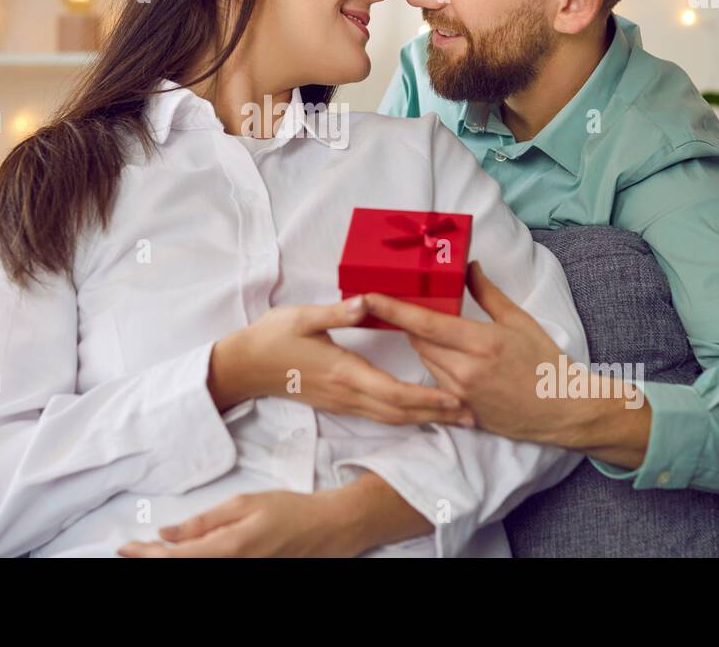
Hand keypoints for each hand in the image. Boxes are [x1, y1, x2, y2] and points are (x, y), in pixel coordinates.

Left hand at [116, 488, 362, 557]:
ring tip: (149, 553)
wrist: (327, 529)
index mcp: (228, 549)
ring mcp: (241, 576)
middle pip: (182, 570)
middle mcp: (233, 569)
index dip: (145, 554)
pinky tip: (180, 556)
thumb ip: (203, 522)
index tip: (124, 546)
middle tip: (132, 550)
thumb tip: (166, 533)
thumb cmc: (288, 510)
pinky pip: (212, 573)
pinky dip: (192, 564)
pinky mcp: (249, 577)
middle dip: (152, 560)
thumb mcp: (243, 504)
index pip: (175, 557)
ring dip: (171, 563)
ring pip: (196, 574)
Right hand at [210, 295, 474, 426]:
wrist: (246, 366)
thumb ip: (338, 311)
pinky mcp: (339, 403)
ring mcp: (343, 402)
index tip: (454, 399)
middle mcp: (347, 393)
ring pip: (390, 418)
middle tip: (471, 415)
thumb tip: (366, 300)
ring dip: (424, 419)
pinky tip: (420, 412)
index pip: (392, 392)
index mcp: (343, 371)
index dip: (426, 399)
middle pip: (399, 412)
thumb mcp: (303, 316)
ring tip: (455, 417)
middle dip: (436, 415)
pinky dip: (404, 415)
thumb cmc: (273, 337)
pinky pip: (379, 415)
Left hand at [362, 260, 575, 443]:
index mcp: (481, 343)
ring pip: (426, 362)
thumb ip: (487, 293)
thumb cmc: (545, 362)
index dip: (392, 309)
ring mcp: (461, 394)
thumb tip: (469, 266)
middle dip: (414, 325)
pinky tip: (458, 362)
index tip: (367, 297)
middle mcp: (465, 370)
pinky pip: (436, 383)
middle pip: (418, 342)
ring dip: (427, 346)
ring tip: (448, 337)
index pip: (424, 323)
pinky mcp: (461, 411)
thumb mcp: (520, 321)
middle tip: (416, 309)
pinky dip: (439, 367)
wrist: (563, 410)